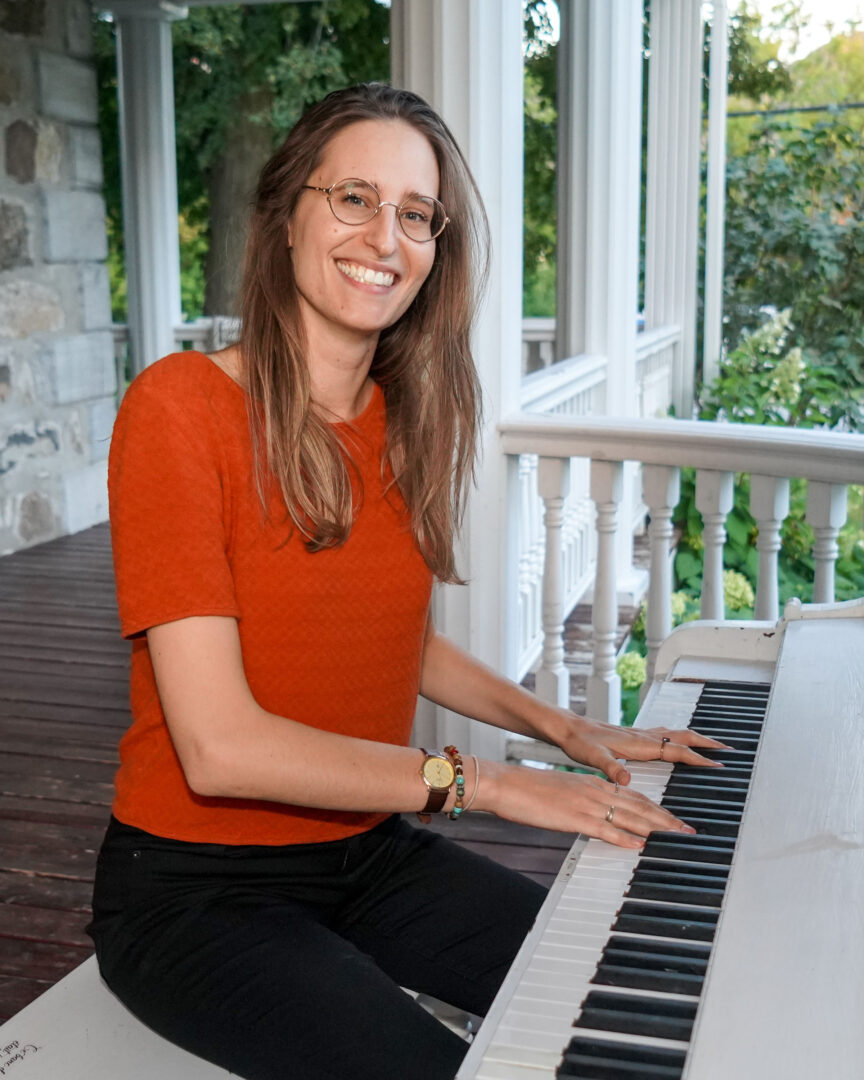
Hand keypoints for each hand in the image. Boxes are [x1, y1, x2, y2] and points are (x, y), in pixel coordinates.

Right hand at [480, 762, 695, 848]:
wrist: (506, 783)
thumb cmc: (529, 789)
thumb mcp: (563, 792)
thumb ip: (584, 803)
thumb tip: (599, 817)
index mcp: (593, 783)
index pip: (635, 796)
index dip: (658, 808)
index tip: (675, 819)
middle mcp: (595, 791)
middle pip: (640, 805)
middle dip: (667, 819)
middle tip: (689, 831)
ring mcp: (586, 804)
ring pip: (630, 816)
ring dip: (657, 828)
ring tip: (678, 838)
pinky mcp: (573, 817)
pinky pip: (605, 829)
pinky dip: (625, 838)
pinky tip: (639, 845)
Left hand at [553, 713, 728, 786]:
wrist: (568, 729)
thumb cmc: (580, 742)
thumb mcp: (593, 757)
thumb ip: (610, 768)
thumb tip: (626, 780)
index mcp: (639, 744)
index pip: (677, 751)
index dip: (698, 758)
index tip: (718, 765)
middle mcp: (643, 736)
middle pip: (683, 736)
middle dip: (707, 742)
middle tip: (728, 750)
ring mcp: (640, 734)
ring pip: (675, 733)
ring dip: (696, 738)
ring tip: (712, 745)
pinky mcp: (634, 735)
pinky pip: (665, 734)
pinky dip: (679, 737)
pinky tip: (679, 743)